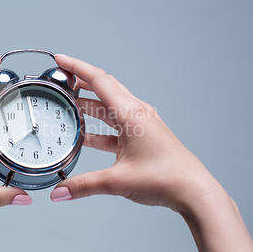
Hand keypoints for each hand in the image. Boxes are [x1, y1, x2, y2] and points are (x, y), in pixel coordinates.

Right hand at [49, 55, 220, 210]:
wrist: (193, 191)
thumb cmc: (167, 178)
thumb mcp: (118, 181)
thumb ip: (84, 185)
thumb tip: (59, 192)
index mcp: (131, 114)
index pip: (98, 80)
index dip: (76, 67)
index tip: (60, 59)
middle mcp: (136, 114)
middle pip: (103, 88)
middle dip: (80, 81)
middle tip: (60, 80)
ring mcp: (139, 125)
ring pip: (108, 106)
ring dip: (87, 104)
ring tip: (67, 104)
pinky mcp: (141, 137)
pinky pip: (114, 125)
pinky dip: (97, 126)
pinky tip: (84, 135)